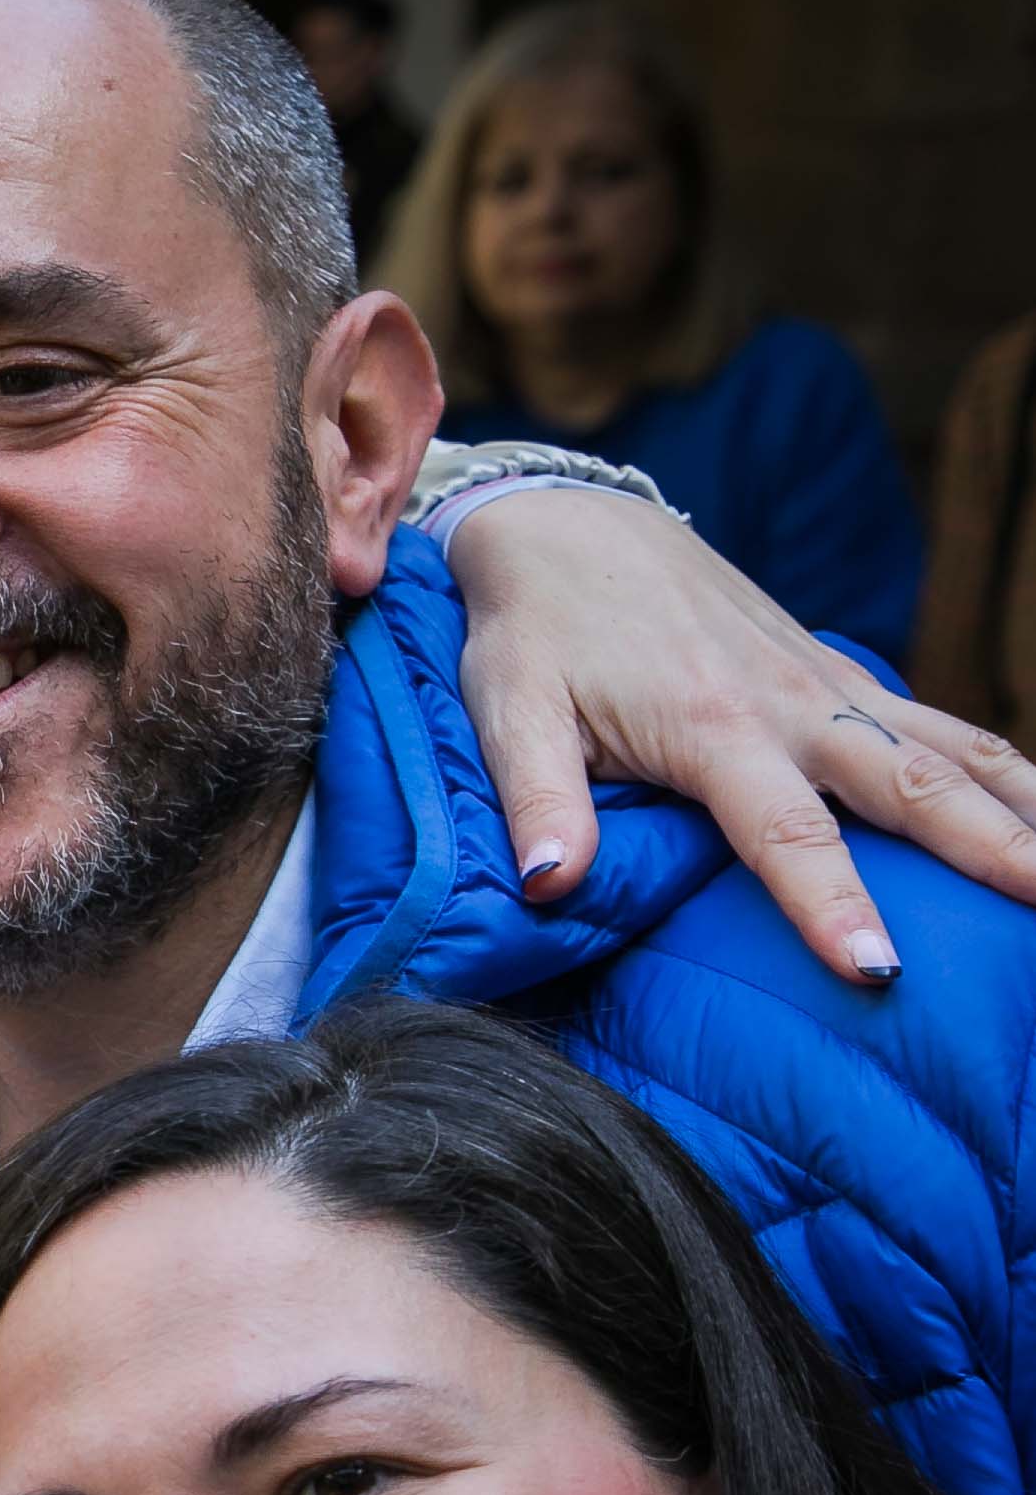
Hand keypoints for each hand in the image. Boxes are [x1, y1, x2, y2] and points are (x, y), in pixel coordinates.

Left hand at [449, 486, 1035, 979]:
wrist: (570, 524)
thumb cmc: (535, 627)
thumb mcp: (510, 709)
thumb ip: (537, 800)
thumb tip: (548, 886)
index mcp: (713, 725)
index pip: (786, 833)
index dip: (832, 903)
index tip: (879, 970)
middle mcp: (793, 703)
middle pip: (913, 787)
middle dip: (991, 851)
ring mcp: (826, 684)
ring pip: (950, 750)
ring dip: (1023, 809)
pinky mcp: (836, 673)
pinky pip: (940, 724)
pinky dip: (1000, 766)